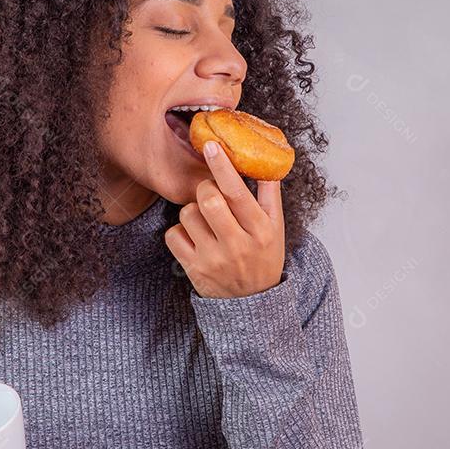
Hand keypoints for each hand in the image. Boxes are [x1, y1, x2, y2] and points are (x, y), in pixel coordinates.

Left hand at [164, 140, 284, 297]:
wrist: (251, 302)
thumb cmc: (263, 257)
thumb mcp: (276, 228)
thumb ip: (270, 195)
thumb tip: (268, 162)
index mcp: (260, 230)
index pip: (237, 192)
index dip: (222, 166)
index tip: (210, 146)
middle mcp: (236, 245)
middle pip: (208, 200)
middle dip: (205, 187)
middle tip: (210, 192)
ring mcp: (212, 259)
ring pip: (187, 214)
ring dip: (192, 210)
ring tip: (205, 219)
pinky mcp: (193, 269)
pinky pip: (173, 235)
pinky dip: (180, 230)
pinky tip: (194, 236)